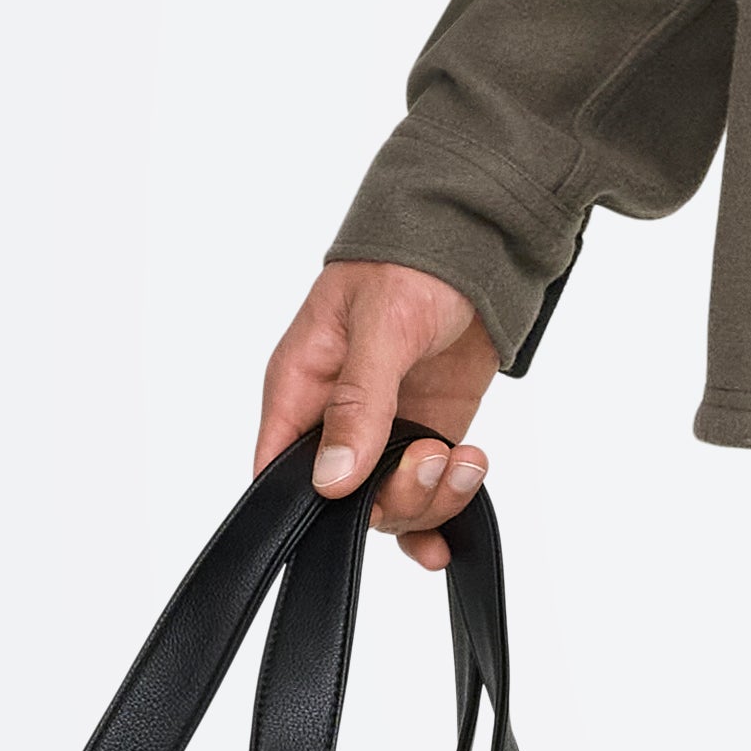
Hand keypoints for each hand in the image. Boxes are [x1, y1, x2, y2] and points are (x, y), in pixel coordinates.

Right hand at [254, 263, 501, 567]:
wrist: (473, 243)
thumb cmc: (410, 264)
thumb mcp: (381, 326)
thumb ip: (358, 403)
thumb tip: (332, 479)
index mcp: (300, 386)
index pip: (277, 469)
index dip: (308, 503)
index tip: (353, 502)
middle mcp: (334, 418)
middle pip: (342, 502)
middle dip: (393, 495)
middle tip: (431, 455)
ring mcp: (384, 432)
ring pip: (390, 505)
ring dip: (431, 498)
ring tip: (463, 457)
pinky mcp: (427, 436)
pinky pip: (427, 496)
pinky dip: (448, 507)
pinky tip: (466, 480)